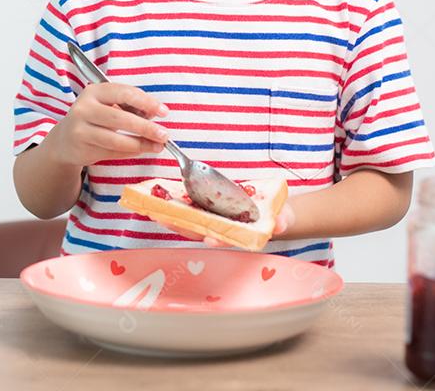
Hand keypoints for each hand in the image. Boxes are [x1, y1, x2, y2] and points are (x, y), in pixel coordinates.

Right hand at [47, 82, 169, 167]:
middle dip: (146, 127)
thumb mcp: (108, 106)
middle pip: (120, 118)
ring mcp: (80, 128)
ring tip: (157, 146)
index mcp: (95, 91)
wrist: (65, 140)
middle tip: (164, 134)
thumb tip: (155, 117)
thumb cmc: (93, 119)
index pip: (125, 93)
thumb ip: (129, 108)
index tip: (163, 112)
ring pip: (116, 139)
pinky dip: (130, 152)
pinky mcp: (81, 148)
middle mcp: (84, 107)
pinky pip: (111, 152)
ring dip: (140, 144)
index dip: (147, 102)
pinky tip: (140, 150)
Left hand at [157, 201, 295, 244]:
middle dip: (179, 225)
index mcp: (236, 234)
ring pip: (187, 221)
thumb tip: (281, 223)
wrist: (271, 211)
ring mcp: (210, 220)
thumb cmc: (274, 217)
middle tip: (162, 218)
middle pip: (196, 230)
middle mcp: (219, 230)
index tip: (208, 238)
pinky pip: (186, 207)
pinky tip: (159, 195)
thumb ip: (282, 220)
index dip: (213, 238)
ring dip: (170, 215)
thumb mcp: (281, 217)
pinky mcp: (204, 208)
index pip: (222, 238)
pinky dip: (172, 202)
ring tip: (153, 209)